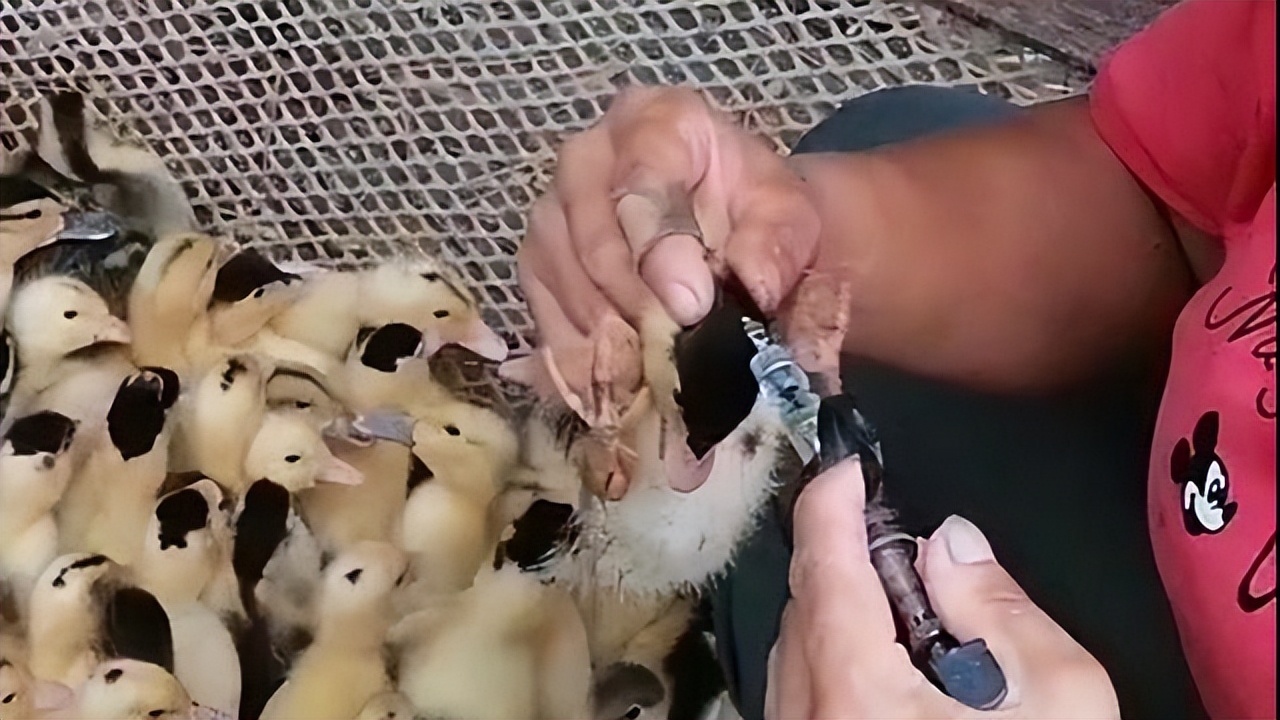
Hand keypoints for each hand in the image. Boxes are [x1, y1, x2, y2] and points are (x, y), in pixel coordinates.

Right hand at [502, 86, 821, 495]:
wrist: (730, 236)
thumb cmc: (756, 218)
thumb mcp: (788, 217)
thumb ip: (775, 244)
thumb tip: (747, 285)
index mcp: (653, 122)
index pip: (641, 183)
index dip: (662, 250)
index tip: (693, 307)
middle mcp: (586, 159)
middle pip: (593, 242)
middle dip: (638, 310)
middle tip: (679, 364)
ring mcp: (551, 216)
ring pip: (566, 288)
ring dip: (613, 347)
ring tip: (659, 388)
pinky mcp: (537, 271)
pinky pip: (547, 323)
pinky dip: (585, 367)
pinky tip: (622, 397)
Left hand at [768, 458, 1118, 719]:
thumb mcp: (1056, 702)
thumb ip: (1001, 608)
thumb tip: (951, 543)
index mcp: (850, 681)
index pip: (822, 554)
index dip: (834, 494)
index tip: (850, 461)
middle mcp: (801, 709)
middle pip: (804, 600)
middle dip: (844, 555)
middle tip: (905, 546)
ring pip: (796, 648)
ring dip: (839, 612)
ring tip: (911, 620)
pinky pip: (801, 691)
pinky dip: (833, 660)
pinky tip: (890, 678)